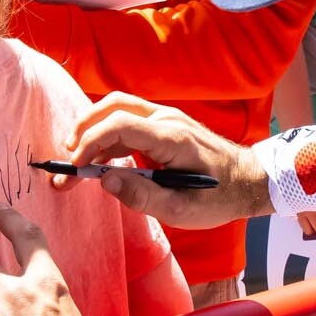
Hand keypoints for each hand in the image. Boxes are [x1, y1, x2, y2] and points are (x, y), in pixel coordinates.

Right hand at [62, 93, 270, 229]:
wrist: (249, 180)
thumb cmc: (220, 197)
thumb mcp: (182, 209)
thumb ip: (142, 196)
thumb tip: (105, 181)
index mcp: (172, 137)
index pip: (119, 124)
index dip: (90, 143)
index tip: (75, 168)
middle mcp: (167, 119)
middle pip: (113, 106)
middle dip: (83, 129)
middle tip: (66, 159)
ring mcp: (167, 119)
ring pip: (119, 110)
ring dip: (92, 130)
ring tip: (75, 162)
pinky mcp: (165, 126)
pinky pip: (129, 121)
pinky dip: (108, 136)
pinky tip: (98, 161)